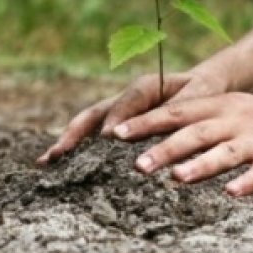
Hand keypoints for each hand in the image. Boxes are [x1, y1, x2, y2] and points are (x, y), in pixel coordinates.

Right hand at [37, 69, 228, 163]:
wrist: (204, 86)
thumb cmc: (205, 91)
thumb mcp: (201, 95)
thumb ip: (183, 109)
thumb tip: (166, 129)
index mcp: (146, 87)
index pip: (128, 102)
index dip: (117, 118)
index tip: (108, 137)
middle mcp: (126, 99)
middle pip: (94, 114)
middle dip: (75, 133)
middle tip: (58, 153)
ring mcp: (118, 113)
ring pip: (88, 126)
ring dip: (68, 142)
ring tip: (46, 162)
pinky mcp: (118, 127)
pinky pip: (94, 137)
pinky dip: (77, 150)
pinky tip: (60, 167)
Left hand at [110, 93, 252, 195]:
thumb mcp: (230, 111)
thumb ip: (195, 120)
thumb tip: (150, 135)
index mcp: (220, 106)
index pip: (176, 112)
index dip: (146, 121)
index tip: (116, 133)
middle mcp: (236, 119)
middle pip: (195, 132)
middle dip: (165, 148)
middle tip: (137, 165)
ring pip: (226, 151)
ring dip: (201, 165)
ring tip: (177, 178)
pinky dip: (248, 182)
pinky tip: (232, 194)